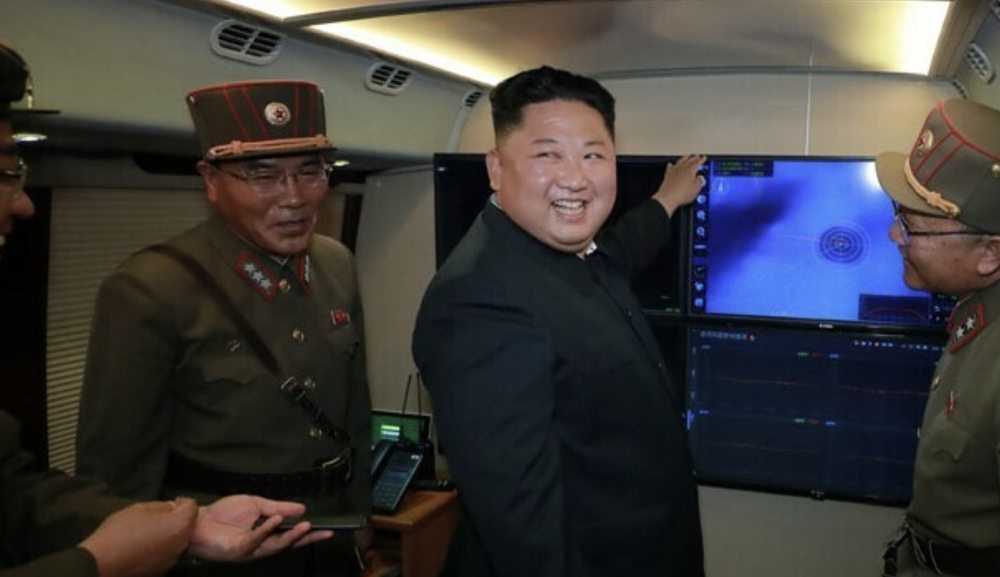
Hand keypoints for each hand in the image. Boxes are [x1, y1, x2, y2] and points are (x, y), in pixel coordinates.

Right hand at [80, 498, 196, 576]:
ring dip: (170, 534)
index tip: (175, 502)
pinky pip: (167, 553)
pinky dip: (162, 548)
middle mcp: (180, 545)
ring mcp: (172, 559)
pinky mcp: (161, 570)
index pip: (192, 507)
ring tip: (150, 531)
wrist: (102, 562)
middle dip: (177, 519)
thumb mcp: (139, 509)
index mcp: (178, 526)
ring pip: (178, 541)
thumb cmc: (119, 532)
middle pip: (187, 526)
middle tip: (161, 516)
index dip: (183, 502)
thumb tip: (169, 508)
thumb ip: (161, 506)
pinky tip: (146, 545)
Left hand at [186, 495, 333, 562]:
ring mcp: (251, 549)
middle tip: (322, 532)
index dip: (308, 533)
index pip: (291, 533)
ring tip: (305, 525)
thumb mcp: (255, 504)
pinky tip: (276, 520)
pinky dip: (267, 529)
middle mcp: (261, 544)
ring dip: (291, 535)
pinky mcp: (239, 550)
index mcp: (266, 533)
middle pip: (288, 543)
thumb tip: (301, 508)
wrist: (199, 521)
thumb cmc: (223, 514)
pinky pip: (256, 539)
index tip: (325, 529)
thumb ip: (278, 507)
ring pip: (275, 545)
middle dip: (306, 538)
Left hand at [652, 154, 706, 217]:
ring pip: (680, 161)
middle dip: (694, 157)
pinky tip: (671, 164)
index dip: (701, 159)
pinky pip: (670, 167)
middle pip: (689, 160)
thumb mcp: (696, 189)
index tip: (703, 157)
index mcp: (690, 170)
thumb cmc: (681, 194)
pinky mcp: (667, 175)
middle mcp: (682, 168)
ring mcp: (674, 171)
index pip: (697, 162)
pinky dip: (671, 165)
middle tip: (697, 156)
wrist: (667, 198)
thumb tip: (701, 178)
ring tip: (686, 157)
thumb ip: (699, 181)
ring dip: (684, 158)